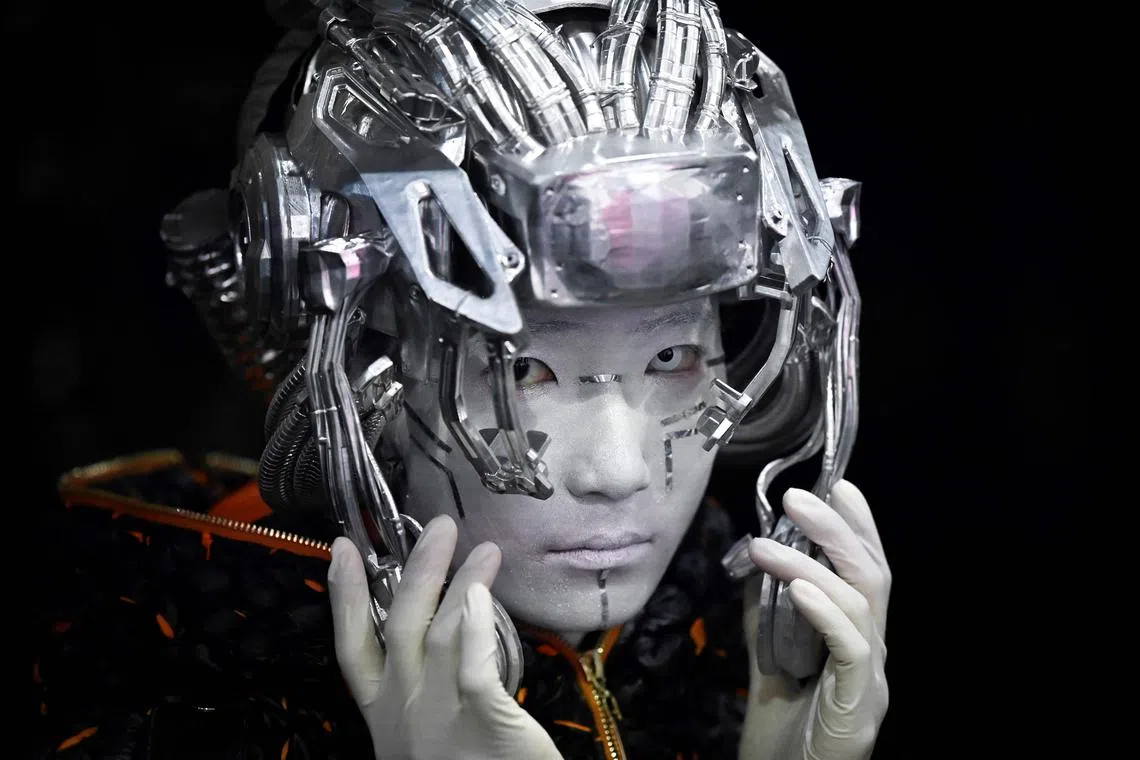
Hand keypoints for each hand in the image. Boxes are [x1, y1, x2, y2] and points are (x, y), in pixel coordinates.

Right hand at [327, 515, 562, 759]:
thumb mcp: (425, 730)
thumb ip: (424, 683)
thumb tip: (438, 623)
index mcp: (385, 713)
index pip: (352, 647)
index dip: (344, 597)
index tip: (341, 547)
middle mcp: (403, 711)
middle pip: (398, 626)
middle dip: (415, 570)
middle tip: (438, 526)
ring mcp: (439, 716)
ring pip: (438, 633)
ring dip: (459, 583)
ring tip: (484, 550)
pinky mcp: (483, 719)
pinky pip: (473, 666)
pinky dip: (474, 627)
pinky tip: (482, 594)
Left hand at [740, 481, 889, 759]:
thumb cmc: (781, 731)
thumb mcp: (770, 658)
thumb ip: (767, 613)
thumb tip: (754, 559)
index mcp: (857, 640)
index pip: (867, 571)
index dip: (858, 527)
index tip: (837, 485)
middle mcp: (873, 654)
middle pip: (872, 576)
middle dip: (838, 530)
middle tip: (798, 498)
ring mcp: (871, 681)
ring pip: (858, 603)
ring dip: (810, 565)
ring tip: (765, 544)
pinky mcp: (858, 708)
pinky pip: (850, 647)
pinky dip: (824, 611)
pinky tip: (796, 587)